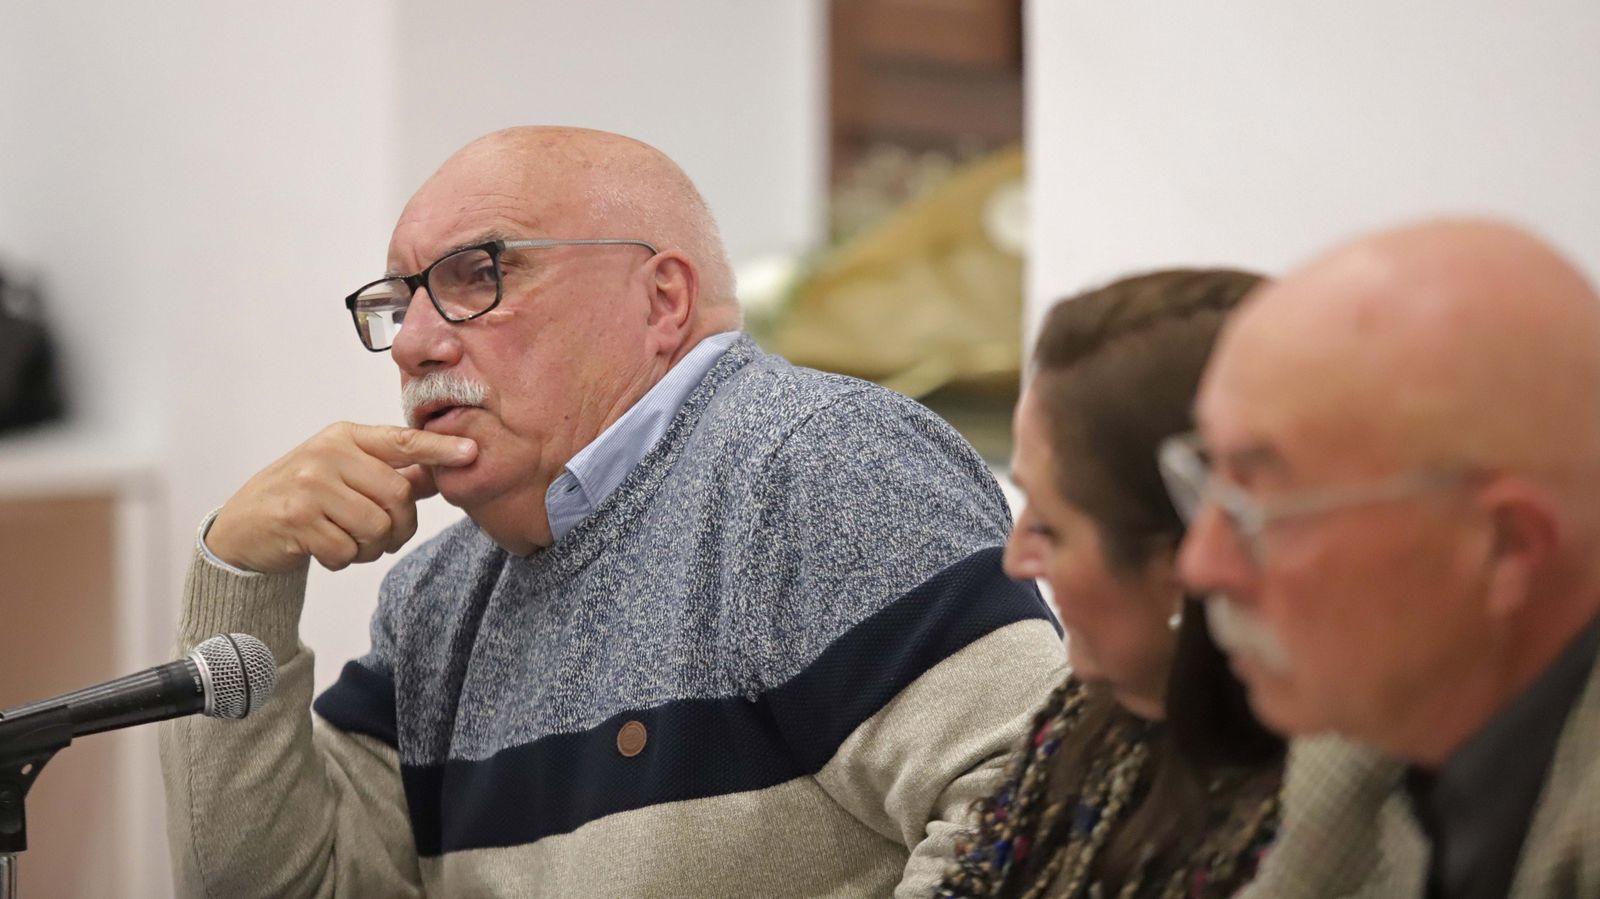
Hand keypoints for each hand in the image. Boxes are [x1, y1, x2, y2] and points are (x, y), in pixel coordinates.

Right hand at [206, 422, 477, 573]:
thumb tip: (441, 473)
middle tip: (382, 537)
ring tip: (350, 542)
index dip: (440, 448)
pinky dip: (344, 559)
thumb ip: (390, 472)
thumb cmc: (303, 496)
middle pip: (398, 495)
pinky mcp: (297, 518)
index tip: (472, 452)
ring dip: (371, 547)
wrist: (243, 526)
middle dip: (399, 526)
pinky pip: (348, 550)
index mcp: (346, 437)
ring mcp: (310, 485)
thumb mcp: (345, 472)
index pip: (403, 441)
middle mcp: (328, 454)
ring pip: (376, 526)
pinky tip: (325, 549)